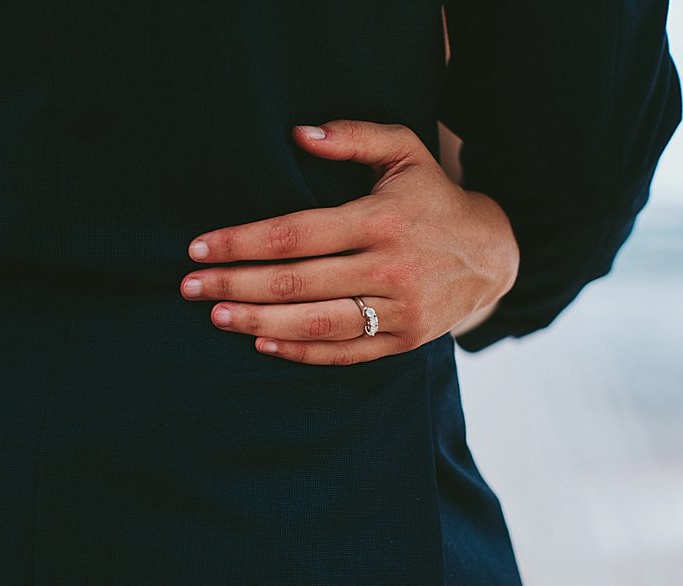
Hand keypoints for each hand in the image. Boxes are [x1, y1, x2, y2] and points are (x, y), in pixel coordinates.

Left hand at [180, 119, 518, 364]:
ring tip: (216, 317)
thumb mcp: (405, 152)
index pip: (296, 233)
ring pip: (317, 323)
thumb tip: (299, 134)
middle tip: (190, 287)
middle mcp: (390, 268)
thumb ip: (354, 136)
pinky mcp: (404, 341)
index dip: (242, 242)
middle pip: (297, 282)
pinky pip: (345, 354)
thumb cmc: (434, 199)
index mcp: (381, 220)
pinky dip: (301, 352)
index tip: (199, 248)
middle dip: (235, 285)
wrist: (493, 255)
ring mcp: (399, 310)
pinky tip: (262, 343)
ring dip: (259, 322)